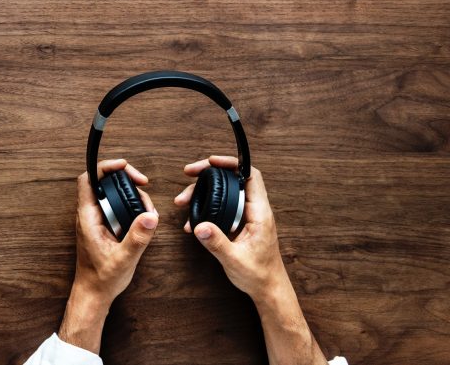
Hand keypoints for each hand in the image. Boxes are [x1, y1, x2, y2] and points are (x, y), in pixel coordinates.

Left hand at [59, 159, 158, 352]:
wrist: (94, 294)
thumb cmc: (102, 279)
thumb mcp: (123, 259)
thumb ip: (137, 238)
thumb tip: (150, 216)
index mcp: (88, 217)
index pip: (88, 179)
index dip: (105, 167)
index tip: (124, 166)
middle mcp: (90, 215)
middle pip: (103, 182)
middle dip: (124, 178)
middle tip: (143, 183)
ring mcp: (96, 220)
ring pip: (111, 194)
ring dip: (129, 193)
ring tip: (147, 205)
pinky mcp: (104, 227)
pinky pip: (116, 207)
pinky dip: (130, 206)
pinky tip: (142, 217)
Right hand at [175, 156, 328, 364]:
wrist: (268, 290)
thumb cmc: (258, 276)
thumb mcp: (234, 260)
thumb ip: (216, 242)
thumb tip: (199, 225)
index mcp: (259, 214)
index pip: (250, 176)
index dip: (232, 163)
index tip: (211, 162)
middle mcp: (255, 211)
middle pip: (233, 180)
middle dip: (209, 174)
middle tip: (189, 173)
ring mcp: (248, 217)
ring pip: (225, 194)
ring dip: (204, 193)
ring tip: (183, 200)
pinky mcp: (241, 224)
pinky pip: (223, 208)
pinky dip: (207, 208)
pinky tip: (192, 222)